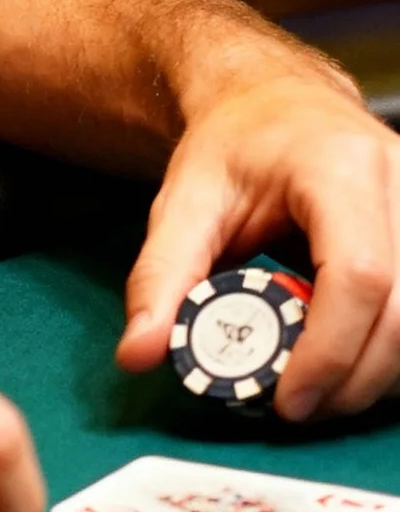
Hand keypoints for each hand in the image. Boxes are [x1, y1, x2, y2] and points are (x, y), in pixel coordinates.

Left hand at [119, 55, 399, 418]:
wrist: (277, 103)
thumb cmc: (235, 145)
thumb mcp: (183, 200)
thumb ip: (160, 277)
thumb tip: (138, 354)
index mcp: (337, 167)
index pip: (357, 273)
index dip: (329, 350)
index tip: (289, 399)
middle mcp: (399, 180)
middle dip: (353, 377)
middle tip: (297, 409)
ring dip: (377, 372)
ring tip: (316, 389)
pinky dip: (391, 349)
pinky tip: (349, 360)